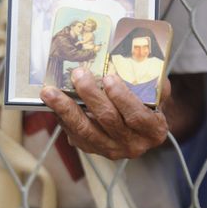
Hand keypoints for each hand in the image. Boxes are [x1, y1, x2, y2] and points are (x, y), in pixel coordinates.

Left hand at [40, 68, 169, 159]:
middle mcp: (133, 145)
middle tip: (78, 74)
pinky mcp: (92, 149)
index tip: (108, 78)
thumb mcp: (156, 92)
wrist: (138, 126)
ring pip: (85, 130)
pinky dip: (63, 117)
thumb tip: (134, 57)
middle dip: (90, 95)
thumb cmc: (147, 104)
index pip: (137, 116)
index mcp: (154, 130)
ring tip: (50, 92)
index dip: (122, 97)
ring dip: (66, 109)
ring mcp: (111, 150)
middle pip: (108, 120)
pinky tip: (53, 103)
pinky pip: (74, 134)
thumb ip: (149, 80)